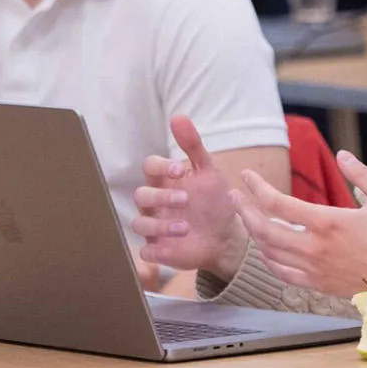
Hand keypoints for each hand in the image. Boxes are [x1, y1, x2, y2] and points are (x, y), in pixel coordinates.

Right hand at [129, 116, 246, 280]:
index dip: (160, 167)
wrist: (227, 238)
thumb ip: (193, 146)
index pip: (149, 166)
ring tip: (185, 228)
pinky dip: (155, 252)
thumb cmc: (214, 201)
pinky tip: (172, 249)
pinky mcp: (158, 249)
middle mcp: (155, 202)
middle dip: (160, 197)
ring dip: (159, 225)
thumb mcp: (209, 172)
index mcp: (164, 180)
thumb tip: (178, 116)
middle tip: (185, 200)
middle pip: (140, 194)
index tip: (179, 170)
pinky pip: (145, 251)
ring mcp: (154, 226)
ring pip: (139, 223)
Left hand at [231, 153, 366, 300]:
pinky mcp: (320, 286)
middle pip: (264, 229)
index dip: (256, 188)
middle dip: (244, 210)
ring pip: (269, 253)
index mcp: (328, 222)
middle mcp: (315, 248)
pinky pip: (283, 274)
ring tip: (247, 218)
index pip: (277, 203)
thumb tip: (342, 154)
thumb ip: (361, 175)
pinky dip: (269, 260)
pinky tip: (266, 250)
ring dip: (254, 233)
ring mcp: (315, 270)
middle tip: (234, 196)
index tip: (246, 176)